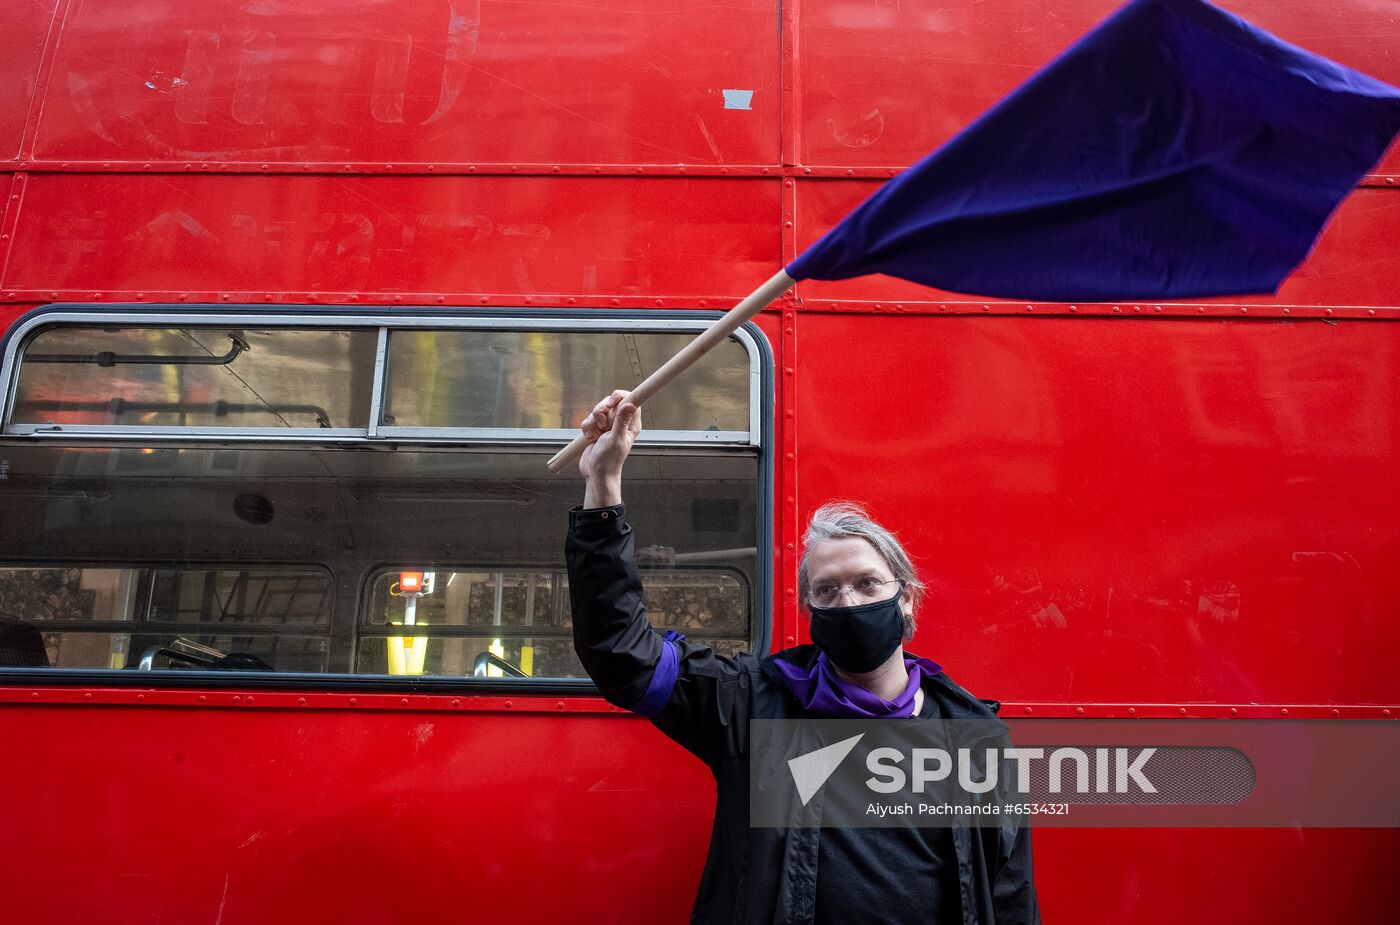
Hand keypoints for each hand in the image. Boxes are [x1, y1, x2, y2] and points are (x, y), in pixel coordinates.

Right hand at [579, 390, 640, 504]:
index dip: (620, 397)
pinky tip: (591, 438)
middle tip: (602, 425)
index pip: (631, 399)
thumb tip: (631, 404)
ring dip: (593, 422)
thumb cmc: (610, 460)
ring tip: (596, 436)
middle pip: (611, 401)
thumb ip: (622, 421)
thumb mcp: (616, 439)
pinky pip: (588, 419)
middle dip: (601, 411)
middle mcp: (620, 422)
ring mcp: (608, 425)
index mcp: (631, 424)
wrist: (595, 472)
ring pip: (597, 410)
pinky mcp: (596, 428)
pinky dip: (587, 428)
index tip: (611, 403)